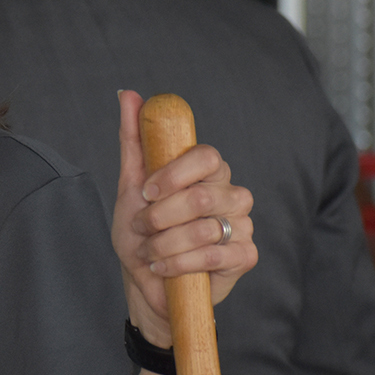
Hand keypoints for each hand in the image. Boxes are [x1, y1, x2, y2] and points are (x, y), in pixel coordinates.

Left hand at [114, 90, 258, 346]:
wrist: (145, 279)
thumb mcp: (131, 185)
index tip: (146, 192)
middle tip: (143, 227)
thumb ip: (134, 140)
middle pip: (205, 195)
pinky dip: (179, 264)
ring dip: (164, 244)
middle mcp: (232, 194)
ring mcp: (243, 225)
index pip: (208, 156)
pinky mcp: (245, 257)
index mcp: (208, 172)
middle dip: (161, 217)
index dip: (174, 174)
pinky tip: (163, 268)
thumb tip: (128, 95)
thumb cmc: (141, 231)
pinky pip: (216, 256)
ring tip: (150, 251)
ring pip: (207, 228)